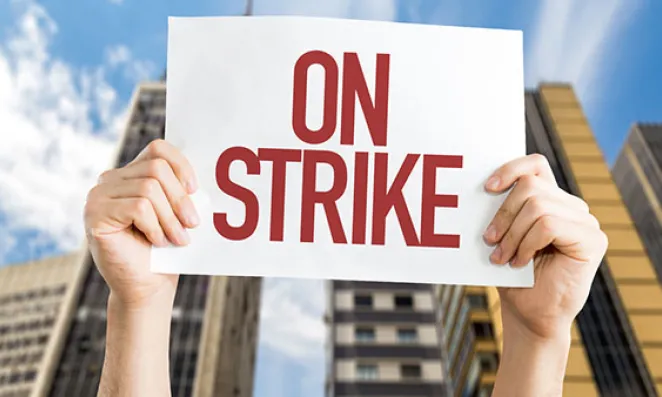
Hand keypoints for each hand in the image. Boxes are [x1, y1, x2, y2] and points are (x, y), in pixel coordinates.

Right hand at [84, 139, 198, 308]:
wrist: (148, 286)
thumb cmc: (166, 249)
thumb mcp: (177, 212)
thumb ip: (181, 189)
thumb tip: (206, 171)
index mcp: (131, 174)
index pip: (158, 149)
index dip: (181, 165)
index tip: (195, 190)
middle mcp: (110, 180)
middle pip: (156, 169)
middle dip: (180, 198)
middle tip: (193, 224)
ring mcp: (98, 196)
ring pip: (149, 189)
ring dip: (170, 218)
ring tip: (178, 239)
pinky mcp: (94, 214)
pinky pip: (138, 208)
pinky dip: (155, 226)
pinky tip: (157, 241)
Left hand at [483, 154, 607, 340]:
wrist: (529, 314)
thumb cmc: (513, 276)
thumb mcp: (502, 235)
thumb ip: (503, 210)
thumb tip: (483, 186)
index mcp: (551, 200)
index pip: (535, 165)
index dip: (511, 169)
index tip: (487, 188)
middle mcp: (572, 206)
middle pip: (530, 187)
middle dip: (503, 215)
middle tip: (489, 241)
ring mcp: (586, 222)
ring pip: (537, 206)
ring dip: (512, 234)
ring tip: (502, 257)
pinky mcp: (593, 240)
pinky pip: (549, 225)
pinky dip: (527, 244)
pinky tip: (521, 262)